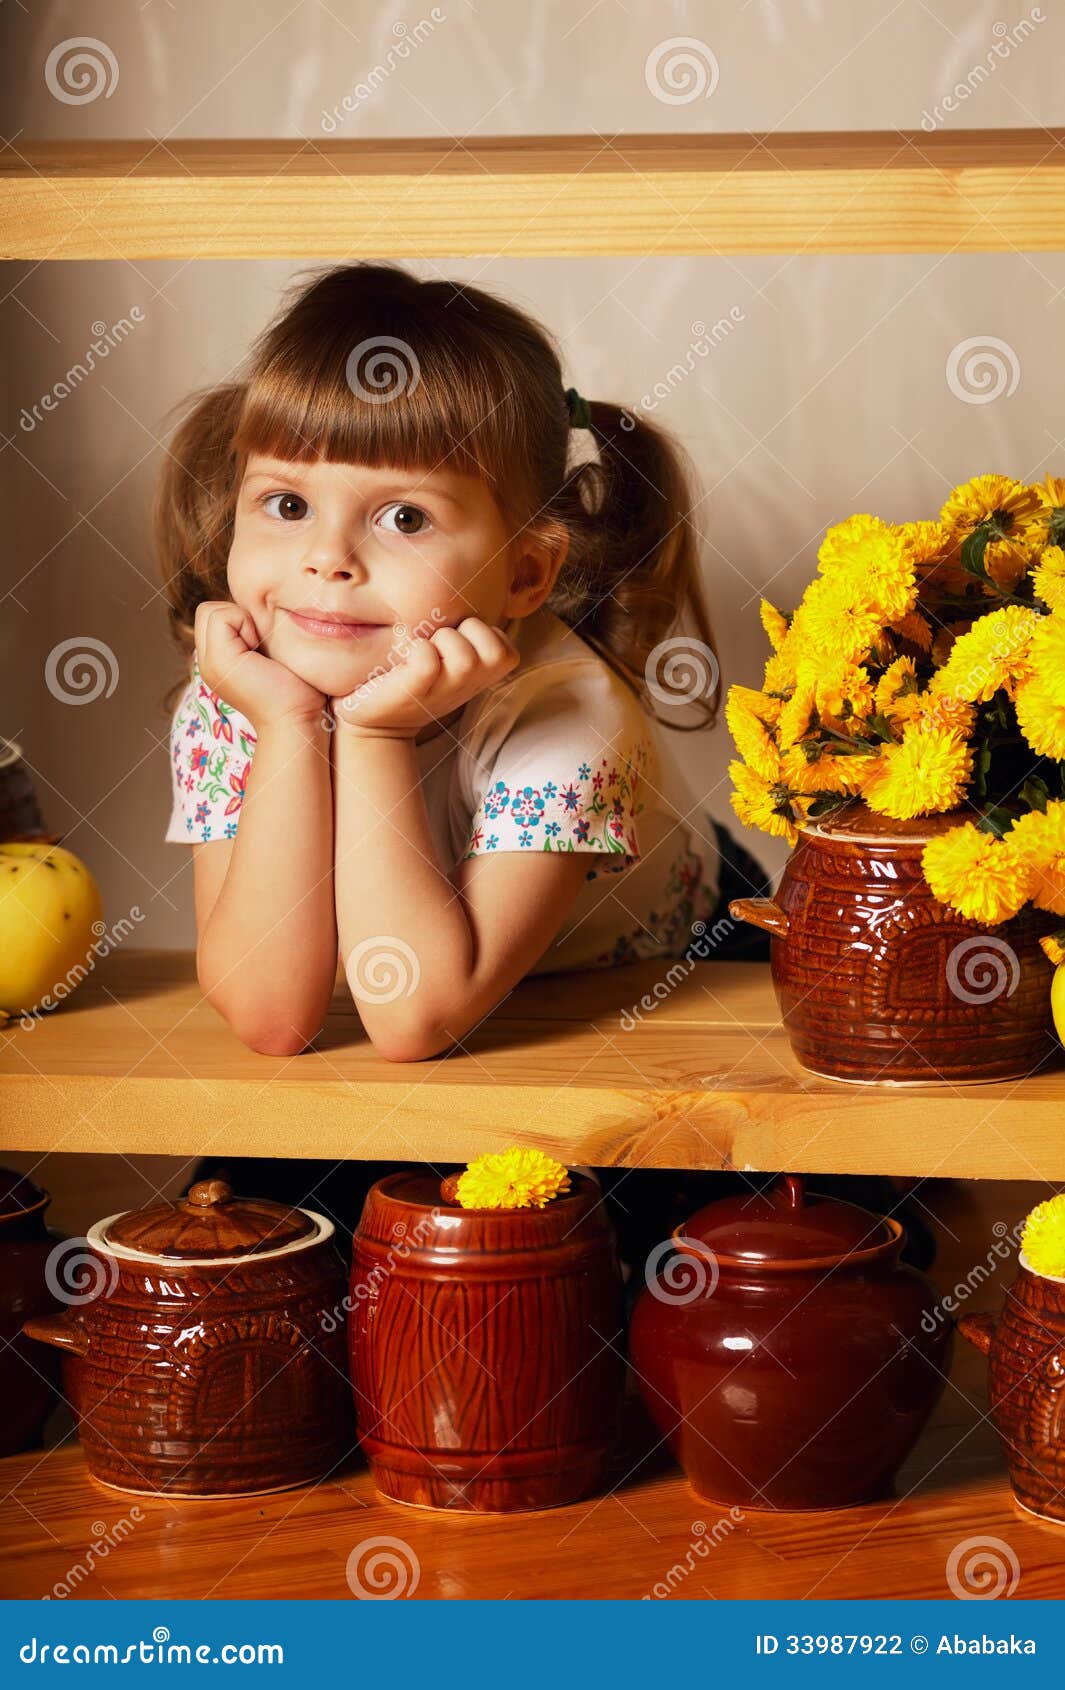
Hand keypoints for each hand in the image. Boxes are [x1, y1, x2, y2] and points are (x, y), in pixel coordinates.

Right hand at [194, 601, 326, 730]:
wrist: (296, 719)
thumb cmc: (297, 691)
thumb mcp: (271, 655)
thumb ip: (255, 636)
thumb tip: (260, 609)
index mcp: (218, 661)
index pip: (212, 615)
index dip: (238, 619)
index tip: (261, 645)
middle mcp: (207, 662)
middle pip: (207, 610)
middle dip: (236, 617)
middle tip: (259, 646)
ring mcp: (208, 662)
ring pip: (211, 610)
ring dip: (242, 621)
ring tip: (259, 651)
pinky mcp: (218, 659)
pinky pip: (221, 615)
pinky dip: (244, 624)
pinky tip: (258, 652)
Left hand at [331, 617, 519, 737]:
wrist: (377, 715)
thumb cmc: (417, 673)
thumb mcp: (452, 652)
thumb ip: (468, 627)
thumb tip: (476, 571)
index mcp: (489, 672)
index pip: (498, 634)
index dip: (471, 632)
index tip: (451, 652)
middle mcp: (476, 682)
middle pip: (479, 630)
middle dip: (454, 631)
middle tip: (434, 652)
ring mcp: (449, 688)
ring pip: (455, 642)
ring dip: (433, 642)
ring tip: (419, 658)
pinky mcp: (419, 688)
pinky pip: (424, 653)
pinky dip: (412, 649)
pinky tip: (403, 664)